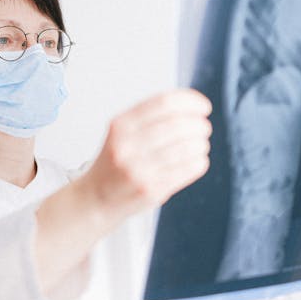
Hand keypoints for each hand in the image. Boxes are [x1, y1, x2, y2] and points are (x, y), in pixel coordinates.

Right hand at [79, 88, 212, 221]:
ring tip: (200, 144)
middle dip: (199, 124)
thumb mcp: (123, 132)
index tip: (203, 107)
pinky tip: (196, 160)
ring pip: (187, 148)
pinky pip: (188, 169)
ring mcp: (138, 169)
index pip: (164, 103)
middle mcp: (127, 145)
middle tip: (204, 127)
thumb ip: (152, 116)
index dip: (191, 102)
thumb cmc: (117, 161)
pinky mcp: (151, 190)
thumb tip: (194, 105)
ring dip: (201, 143)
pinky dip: (199, 161)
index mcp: (121, 124)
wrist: (97, 198)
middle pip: (178, 125)